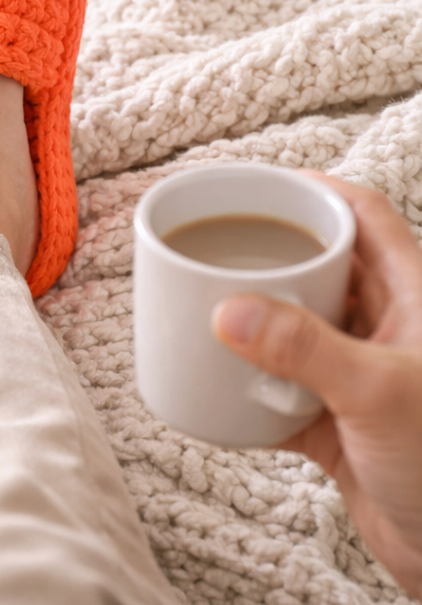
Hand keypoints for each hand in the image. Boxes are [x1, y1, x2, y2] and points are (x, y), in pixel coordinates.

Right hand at [212, 173, 421, 597]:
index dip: (314, 192)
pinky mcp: (338, 419)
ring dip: (254, 316)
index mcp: (417, 299)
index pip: (364, 217)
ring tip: (203, 304)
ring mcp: (361, 374)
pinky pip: (280, 382)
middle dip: (269, 253)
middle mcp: (390, 328)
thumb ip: (304, 350)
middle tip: (215, 245)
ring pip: (298, 323)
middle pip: (321, 265)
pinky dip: (246, 379)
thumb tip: (225, 310)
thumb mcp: (378, 395)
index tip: (257, 185)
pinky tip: (213, 378)